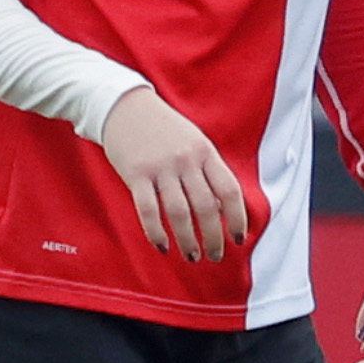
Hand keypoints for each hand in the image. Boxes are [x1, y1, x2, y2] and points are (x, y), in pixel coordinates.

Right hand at [98, 87, 247, 260]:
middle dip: (213, 237)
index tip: (238, 238)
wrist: (125, 105)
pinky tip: (162, 246)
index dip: (237, 218)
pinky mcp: (136, 174)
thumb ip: (208, 172)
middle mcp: (186, 160)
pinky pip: (148, 209)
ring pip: (179, 212)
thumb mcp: (193, 142)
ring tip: (191, 257)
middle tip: (214, 256)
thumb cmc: (163, 128)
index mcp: (205, 152)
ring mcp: (160, 167)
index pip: (229, 190)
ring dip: (187, 240)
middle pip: (205, 206)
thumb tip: (219, 209)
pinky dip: (156, 231)